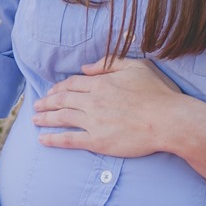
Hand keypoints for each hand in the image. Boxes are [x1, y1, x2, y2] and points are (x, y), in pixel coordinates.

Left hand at [32, 57, 188, 157]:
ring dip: (45, 118)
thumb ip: (109, 64)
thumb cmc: (159, 94)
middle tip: (37, 105)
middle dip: (47, 102)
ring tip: (34, 119)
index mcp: (101, 83)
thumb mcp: (137, 67)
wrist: (170, 121)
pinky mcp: (97, 141)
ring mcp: (93, 121)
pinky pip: (69, 139)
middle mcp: (93, 101)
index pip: (72, 84)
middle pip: (62, 99)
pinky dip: (53, 139)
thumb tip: (85, 68)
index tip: (52, 92)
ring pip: (62, 118)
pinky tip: (42, 139)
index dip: (59, 88)